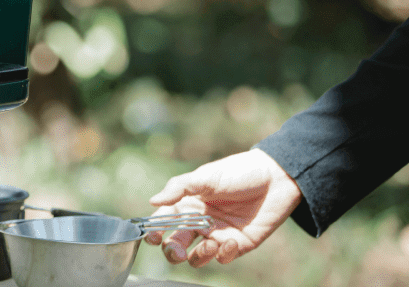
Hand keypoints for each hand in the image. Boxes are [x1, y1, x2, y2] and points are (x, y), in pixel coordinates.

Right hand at [144, 149, 301, 266]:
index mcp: (186, 204)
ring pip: (197, 257)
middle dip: (172, 252)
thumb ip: (179, 188)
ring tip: (210, 244)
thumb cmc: (237, 172)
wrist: (275, 178)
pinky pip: (223, 257)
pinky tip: (232, 241)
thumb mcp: (205, 176)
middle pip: (175, 245)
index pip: (163, 222)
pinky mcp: (237, 244)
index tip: (154, 236)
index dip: (154, 231)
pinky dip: (224, 254)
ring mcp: (216, 235)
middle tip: (177, 252)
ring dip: (198, 256)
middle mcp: (198, 222)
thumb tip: (153, 201)